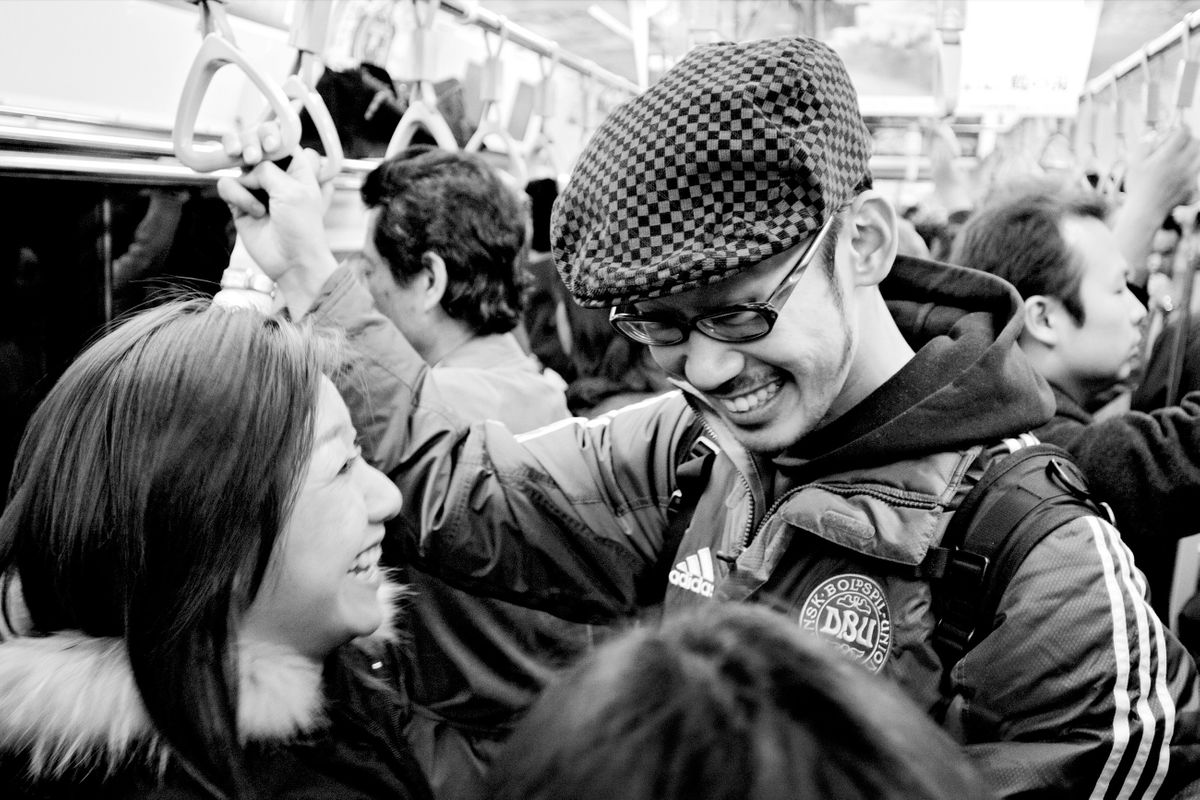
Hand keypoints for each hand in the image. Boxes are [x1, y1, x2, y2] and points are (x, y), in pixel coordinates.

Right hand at [216, 127, 338, 316]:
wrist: (292, 261)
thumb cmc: (302, 228)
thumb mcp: (292, 191)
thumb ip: (268, 169)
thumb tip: (249, 165)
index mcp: (296, 167)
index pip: (278, 137)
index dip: (269, 136)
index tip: (269, 148)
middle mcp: (275, 174)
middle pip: (252, 143)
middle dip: (248, 145)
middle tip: (251, 157)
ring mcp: (256, 187)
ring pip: (235, 163)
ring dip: (245, 176)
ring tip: (254, 189)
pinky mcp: (240, 202)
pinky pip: (227, 186)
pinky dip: (239, 197)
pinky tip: (255, 213)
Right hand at [1125, 124, 1199, 214]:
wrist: (1145, 212)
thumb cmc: (1137, 188)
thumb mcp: (1134, 164)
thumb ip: (1143, 146)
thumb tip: (1152, 133)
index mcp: (1166, 158)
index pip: (1182, 134)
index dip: (1181, 128)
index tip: (1177, 129)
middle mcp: (1180, 166)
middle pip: (1196, 143)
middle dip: (1190, 139)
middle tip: (1182, 141)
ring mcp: (1188, 177)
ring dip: (1194, 153)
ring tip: (1184, 155)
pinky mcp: (1192, 187)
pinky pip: (1198, 173)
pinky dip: (1194, 168)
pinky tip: (1183, 171)